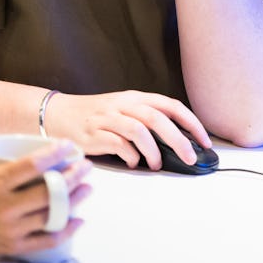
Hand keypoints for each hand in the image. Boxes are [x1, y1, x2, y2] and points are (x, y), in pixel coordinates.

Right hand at [0, 112, 91, 259]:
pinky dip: (65, 231)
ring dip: (74, 201)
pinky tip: (78, 220)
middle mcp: (5, 207)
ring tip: (88, 187)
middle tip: (87, 166)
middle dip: (73, 177)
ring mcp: (10, 228)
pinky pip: (45, 241)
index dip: (54, 154)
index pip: (32, 166)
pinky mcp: (13, 245)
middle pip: (49, 191)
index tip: (69, 146)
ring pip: (51, 214)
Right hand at [43, 90, 210, 170]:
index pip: (171, 106)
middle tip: (190, 158)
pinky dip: (130, 156)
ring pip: (140, 131)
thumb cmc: (96, 115)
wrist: (57, 114)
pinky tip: (133, 163)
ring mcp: (108, 118)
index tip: (204, 140)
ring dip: (153, 151)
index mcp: (136, 97)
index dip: (191, 123)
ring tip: (157, 164)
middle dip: (179, 140)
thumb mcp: (125, 109)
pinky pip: (118, 144)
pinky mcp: (93, 134)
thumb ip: (148, 119)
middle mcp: (124, 105)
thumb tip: (179, 142)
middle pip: (158, 119)